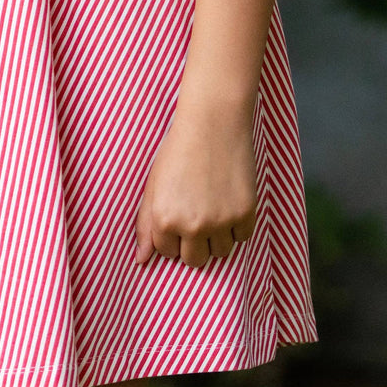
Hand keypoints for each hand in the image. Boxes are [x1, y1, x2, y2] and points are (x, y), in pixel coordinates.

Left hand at [135, 102, 256, 268]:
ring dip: (218, 237)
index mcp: (164, 219)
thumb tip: (141, 261)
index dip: (172, 235)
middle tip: (197, 214)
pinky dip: (238, 225)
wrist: (213, 124)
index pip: (167, 253)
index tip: (178, 214)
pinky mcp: (245, 214)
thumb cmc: (178, 152)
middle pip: (195, 261)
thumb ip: (146, 224)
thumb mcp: (154, 186)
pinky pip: (242, 237)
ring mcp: (220, 222)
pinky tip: (229, 200)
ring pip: (221, 253)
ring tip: (213, 206)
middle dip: (194, 244)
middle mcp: (192, 225)